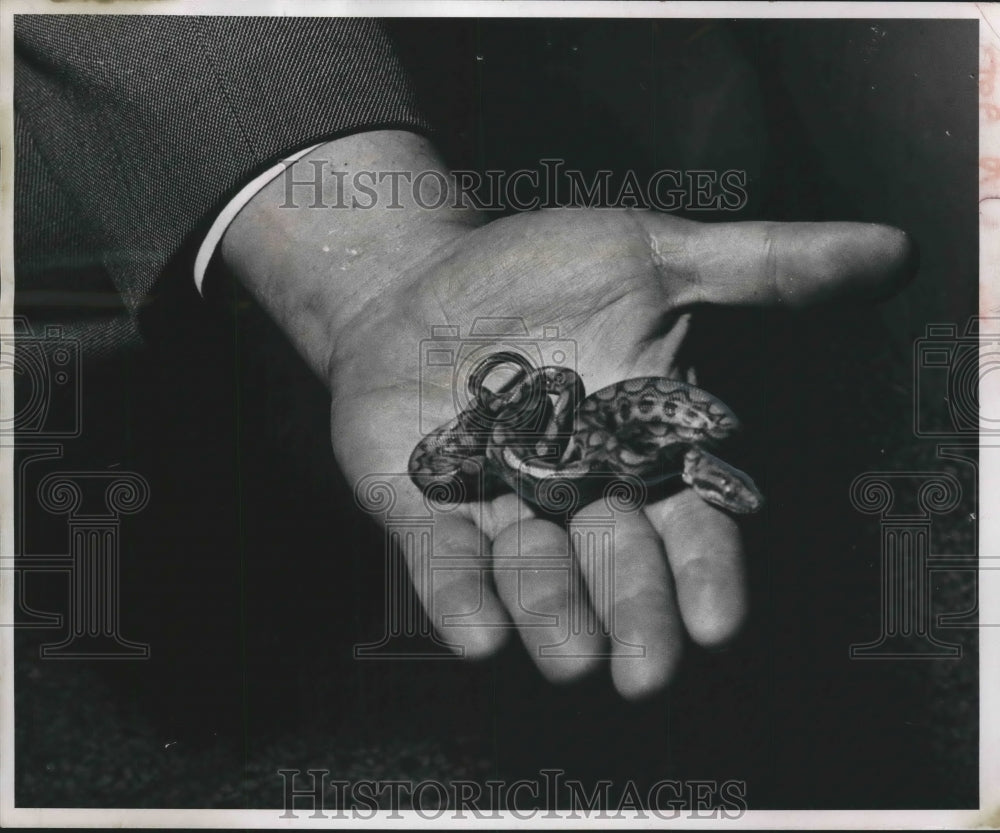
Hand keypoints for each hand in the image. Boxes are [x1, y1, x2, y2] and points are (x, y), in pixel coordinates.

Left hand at [223, 132, 915, 698]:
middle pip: (617, 569)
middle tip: (643, 669)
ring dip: (552, 614)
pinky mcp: (426, 508)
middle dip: (634, 616)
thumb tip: (888, 249)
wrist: (420, 274)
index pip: (690, 524)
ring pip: (535, 579)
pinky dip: (462, 596)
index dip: (706, 574)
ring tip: (569, 653)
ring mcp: (498, 506)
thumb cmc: (540, 270)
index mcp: (642, 450)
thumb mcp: (651, 257)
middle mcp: (577, 494)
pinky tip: (477, 633)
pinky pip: (445, 564)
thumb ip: (757, 269)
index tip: (717, 622)